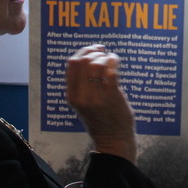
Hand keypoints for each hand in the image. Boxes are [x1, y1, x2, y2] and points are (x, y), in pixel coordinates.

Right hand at [66, 44, 136, 162]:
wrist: (113, 139)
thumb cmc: (100, 118)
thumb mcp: (82, 104)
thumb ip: (80, 85)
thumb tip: (86, 57)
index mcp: (72, 96)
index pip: (71, 64)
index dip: (82, 51)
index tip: (92, 49)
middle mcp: (82, 96)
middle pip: (83, 61)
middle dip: (93, 51)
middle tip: (102, 50)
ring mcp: (97, 96)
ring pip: (96, 64)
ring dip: (104, 56)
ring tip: (110, 58)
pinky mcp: (112, 96)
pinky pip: (111, 70)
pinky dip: (114, 60)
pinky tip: (115, 60)